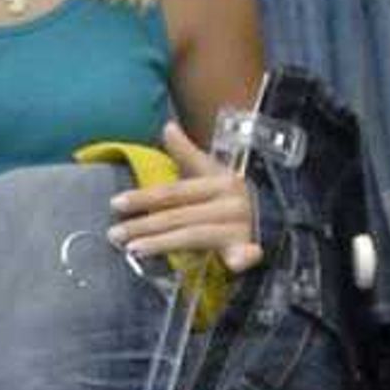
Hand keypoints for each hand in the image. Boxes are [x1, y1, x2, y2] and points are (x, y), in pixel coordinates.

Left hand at [110, 121, 264, 272]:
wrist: (275, 218)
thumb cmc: (232, 198)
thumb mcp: (212, 173)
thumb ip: (187, 154)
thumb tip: (168, 126)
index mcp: (219, 181)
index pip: (174, 191)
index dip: (144, 197)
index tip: (116, 204)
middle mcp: (229, 201)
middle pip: (178, 215)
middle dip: (143, 225)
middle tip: (114, 234)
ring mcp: (240, 226)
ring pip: (194, 235)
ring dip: (162, 244)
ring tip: (133, 250)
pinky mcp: (249, 248)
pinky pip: (245, 254)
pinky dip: (242, 258)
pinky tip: (234, 263)